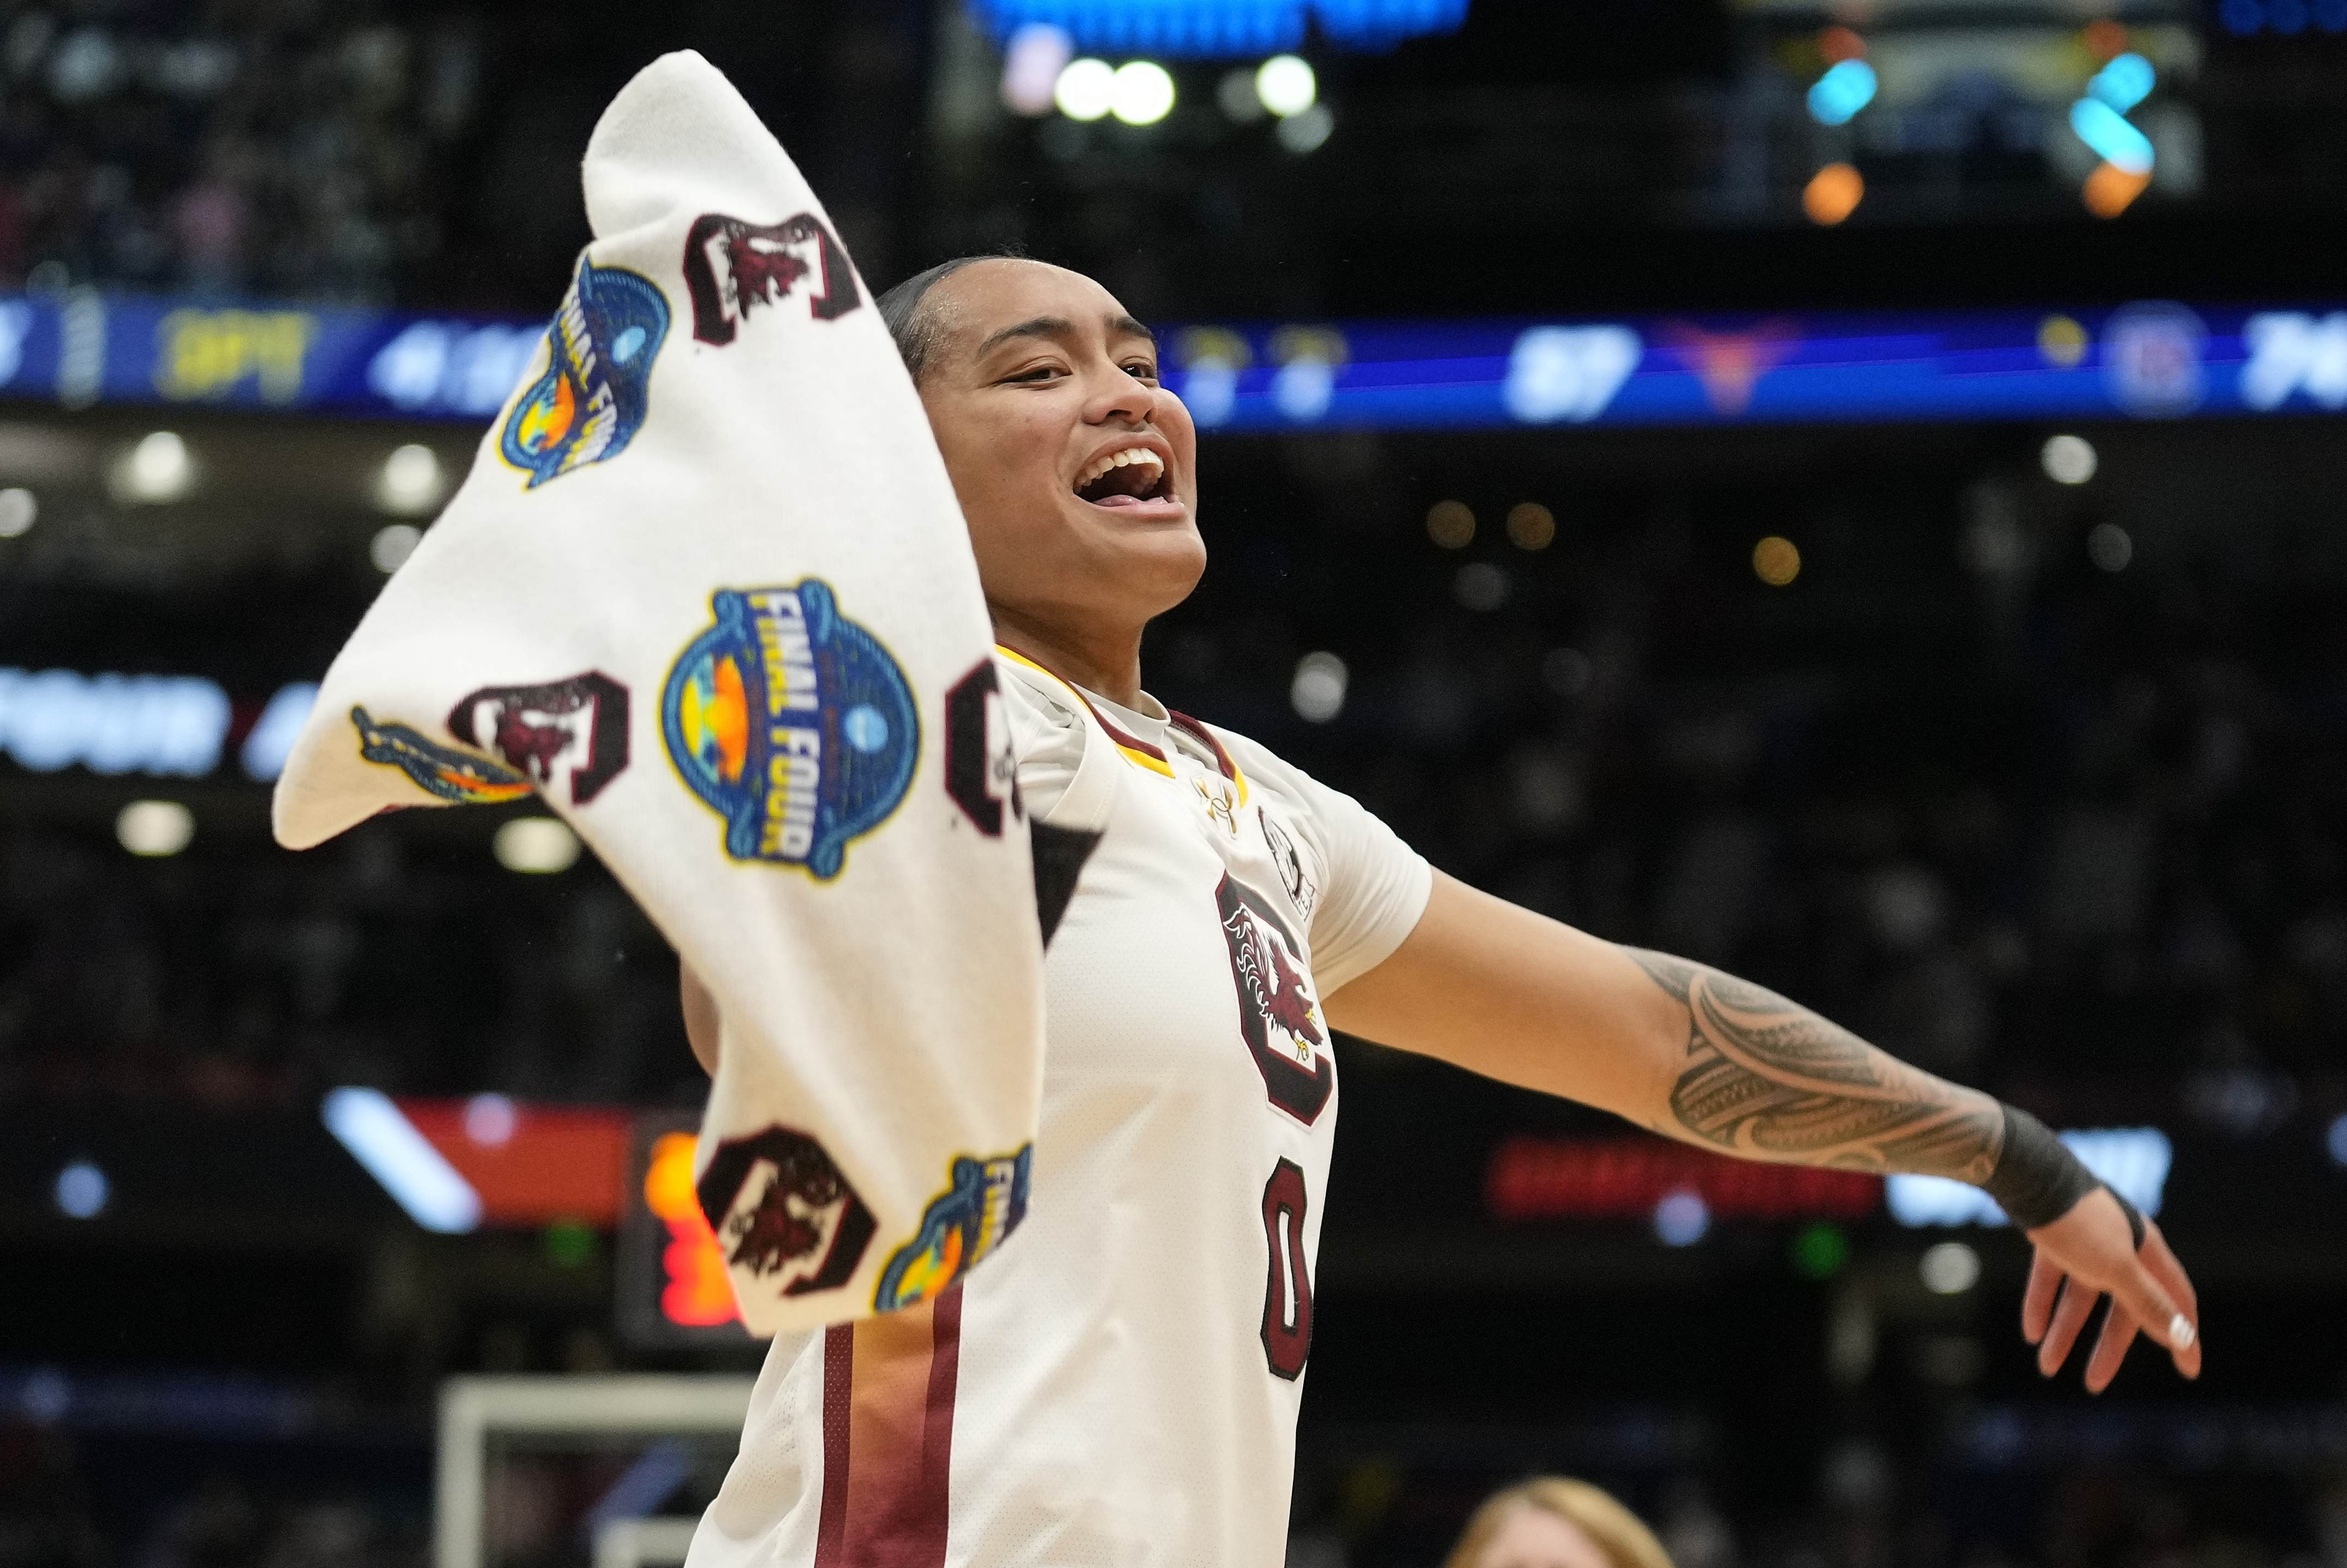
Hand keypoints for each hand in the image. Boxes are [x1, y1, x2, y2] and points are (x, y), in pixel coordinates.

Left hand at [2021, 1187, 2201, 1391]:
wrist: (2025, 1174)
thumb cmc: (2076, 1222)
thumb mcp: (2116, 1269)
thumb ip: (2149, 1303)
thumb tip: (2184, 1338)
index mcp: (2147, 1251)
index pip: (2176, 1300)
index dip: (2185, 1335)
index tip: (2189, 1371)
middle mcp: (2120, 1245)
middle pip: (2122, 1307)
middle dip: (2108, 1346)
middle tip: (2093, 1384)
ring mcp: (2085, 1240)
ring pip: (2080, 1296)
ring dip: (2064, 1332)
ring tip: (2045, 1366)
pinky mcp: (2052, 1234)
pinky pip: (2051, 1277)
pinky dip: (2042, 1304)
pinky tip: (2030, 1333)